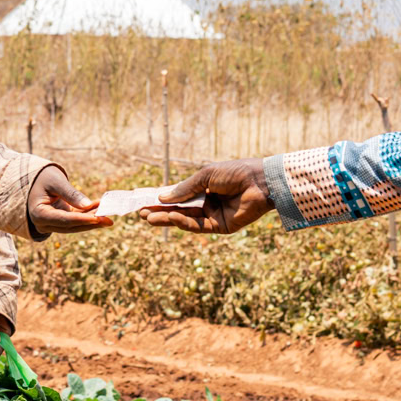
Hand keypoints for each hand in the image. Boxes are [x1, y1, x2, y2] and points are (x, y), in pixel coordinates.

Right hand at [26, 166, 111, 235]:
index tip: (98, 218)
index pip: (64, 220)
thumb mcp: (55, 181)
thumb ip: (70, 194)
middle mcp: (45, 223)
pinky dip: (88, 215)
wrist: (33, 179)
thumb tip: (88, 205)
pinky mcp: (60, 219)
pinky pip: (76, 219)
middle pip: (71, 226)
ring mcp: (53, 223)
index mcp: (39, 214)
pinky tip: (101, 208)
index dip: (82, 219)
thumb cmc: (42, 177)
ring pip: (75, 225)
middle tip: (109, 219)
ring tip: (108, 213)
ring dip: (92, 219)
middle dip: (91, 222)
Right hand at [140, 159, 273, 233]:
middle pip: (179, 209)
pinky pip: (197, 226)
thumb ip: (184, 189)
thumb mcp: (205, 176)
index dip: (162, 199)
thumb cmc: (235, 172)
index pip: (179, 195)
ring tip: (148, 217)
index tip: (144, 200)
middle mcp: (206, 203)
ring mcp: (212, 216)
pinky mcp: (220, 227)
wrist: (260, 182)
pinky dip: (182, 222)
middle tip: (141, 213)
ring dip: (166, 218)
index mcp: (204, 188)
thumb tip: (162, 198)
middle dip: (160, 211)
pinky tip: (170, 217)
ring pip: (185, 220)